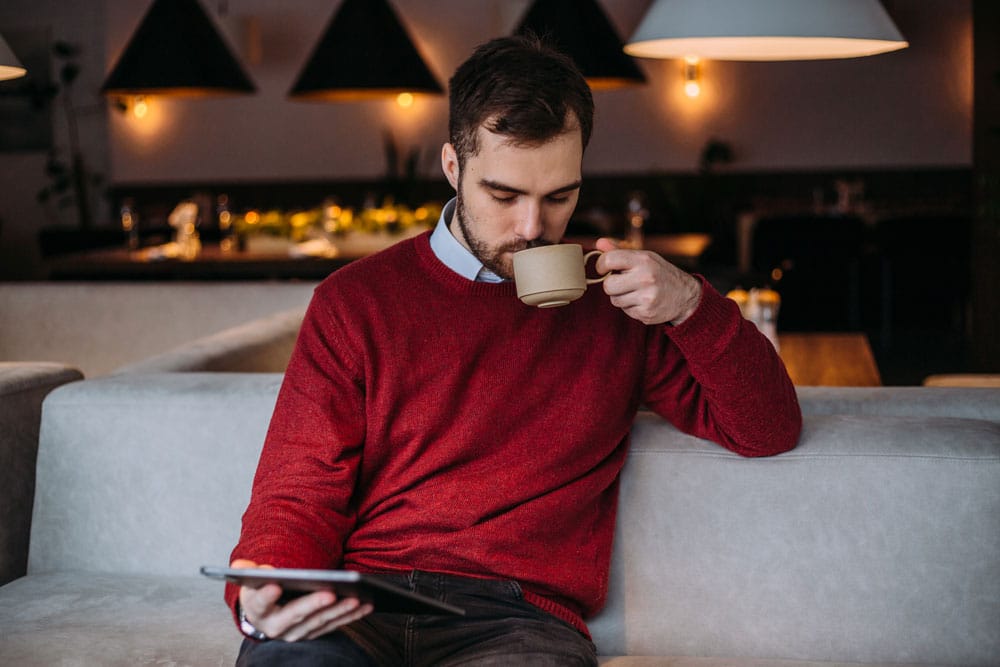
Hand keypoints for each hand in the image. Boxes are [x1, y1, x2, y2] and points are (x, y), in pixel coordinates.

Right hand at [232, 559, 373, 641]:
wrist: (268, 613)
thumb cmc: (262, 590)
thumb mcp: (250, 580)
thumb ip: (248, 571)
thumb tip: (242, 564)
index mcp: (258, 610)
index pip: (260, 603)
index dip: (266, 595)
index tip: (275, 585)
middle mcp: (276, 627)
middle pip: (296, 615)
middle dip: (313, 605)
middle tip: (330, 593)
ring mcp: (297, 633)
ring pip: (320, 622)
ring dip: (339, 611)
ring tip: (356, 597)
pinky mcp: (315, 633)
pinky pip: (335, 624)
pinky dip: (351, 616)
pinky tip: (367, 605)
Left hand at [594, 238, 701, 325]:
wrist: (685, 295)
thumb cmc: (659, 273)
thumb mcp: (644, 257)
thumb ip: (620, 251)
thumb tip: (599, 243)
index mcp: (643, 260)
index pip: (609, 260)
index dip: (601, 265)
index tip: (603, 268)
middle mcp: (646, 278)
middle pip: (608, 285)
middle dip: (612, 285)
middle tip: (623, 283)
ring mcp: (647, 297)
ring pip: (615, 300)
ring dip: (621, 297)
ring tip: (637, 292)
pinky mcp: (647, 313)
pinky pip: (625, 311)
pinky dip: (631, 307)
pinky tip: (643, 301)